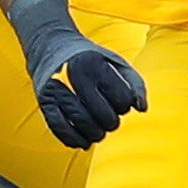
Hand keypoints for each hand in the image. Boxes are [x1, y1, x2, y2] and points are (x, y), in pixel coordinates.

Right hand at [7, 0, 144, 147]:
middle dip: (111, 123)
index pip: (121, 99)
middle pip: (103, 116)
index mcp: (95, 65)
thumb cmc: (90, 59)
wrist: (50, 47)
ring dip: (95, 135)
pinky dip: (74, 140)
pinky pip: (60, 129)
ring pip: (82, 125)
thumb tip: (142, 109)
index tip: (120, 102)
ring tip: (99, 132)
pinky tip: (83, 141)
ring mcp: (57, 90)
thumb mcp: (116, 62)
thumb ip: (135, 84)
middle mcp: (74, 77)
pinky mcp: (45, 102)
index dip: (125, 105)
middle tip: (110, 120)